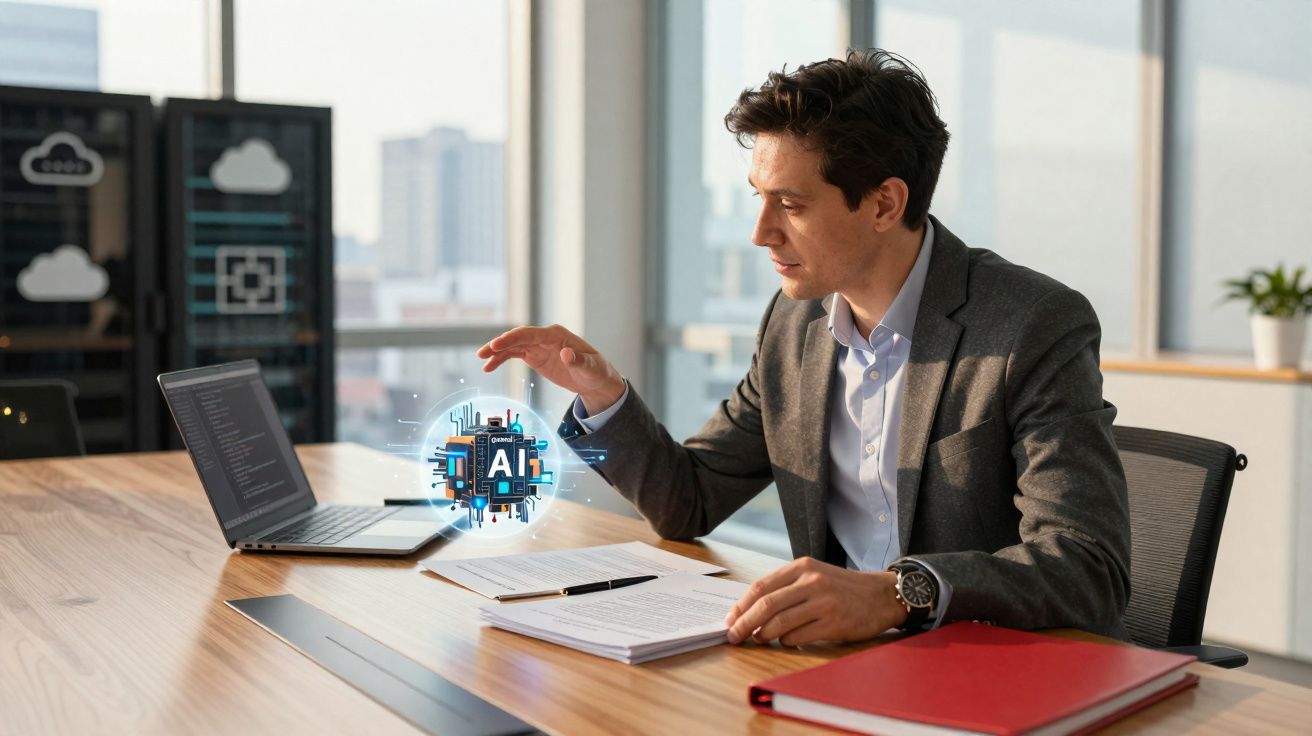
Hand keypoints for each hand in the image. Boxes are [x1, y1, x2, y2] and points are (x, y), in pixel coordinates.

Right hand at [476, 324, 625, 413]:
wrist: (594, 380)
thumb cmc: (595, 371)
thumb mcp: (590, 368)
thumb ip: (578, 361)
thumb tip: (566, 354)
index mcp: (557, 335)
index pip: (531, 333)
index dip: (513, 338)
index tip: (497, 344)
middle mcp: (545, 337)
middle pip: (518, 337)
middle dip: (501, 344)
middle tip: (484, 352)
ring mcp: (538, 346)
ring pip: (513, 345)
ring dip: (496, 351)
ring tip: (481, 359)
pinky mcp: (535, 356)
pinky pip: (514, 355)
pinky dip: (501, 359)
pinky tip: (489, 366)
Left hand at [724, 557, 907, 646]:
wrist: (881, 595)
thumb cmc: (843, 587)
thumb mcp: (814, 575)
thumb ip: (787, 587)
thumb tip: (751, 609)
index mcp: (802, 567)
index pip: (762, 586)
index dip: (741, 605)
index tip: (730, 619)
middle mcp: (811, 582)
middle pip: (766, 605)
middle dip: (744, 622)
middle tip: (733, 635)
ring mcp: (823, 602)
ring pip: (780, 622)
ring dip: (763, 634)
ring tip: (757, 638)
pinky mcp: (834, 623)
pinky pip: (798, 636)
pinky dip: (786, 641)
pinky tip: (785, 641)